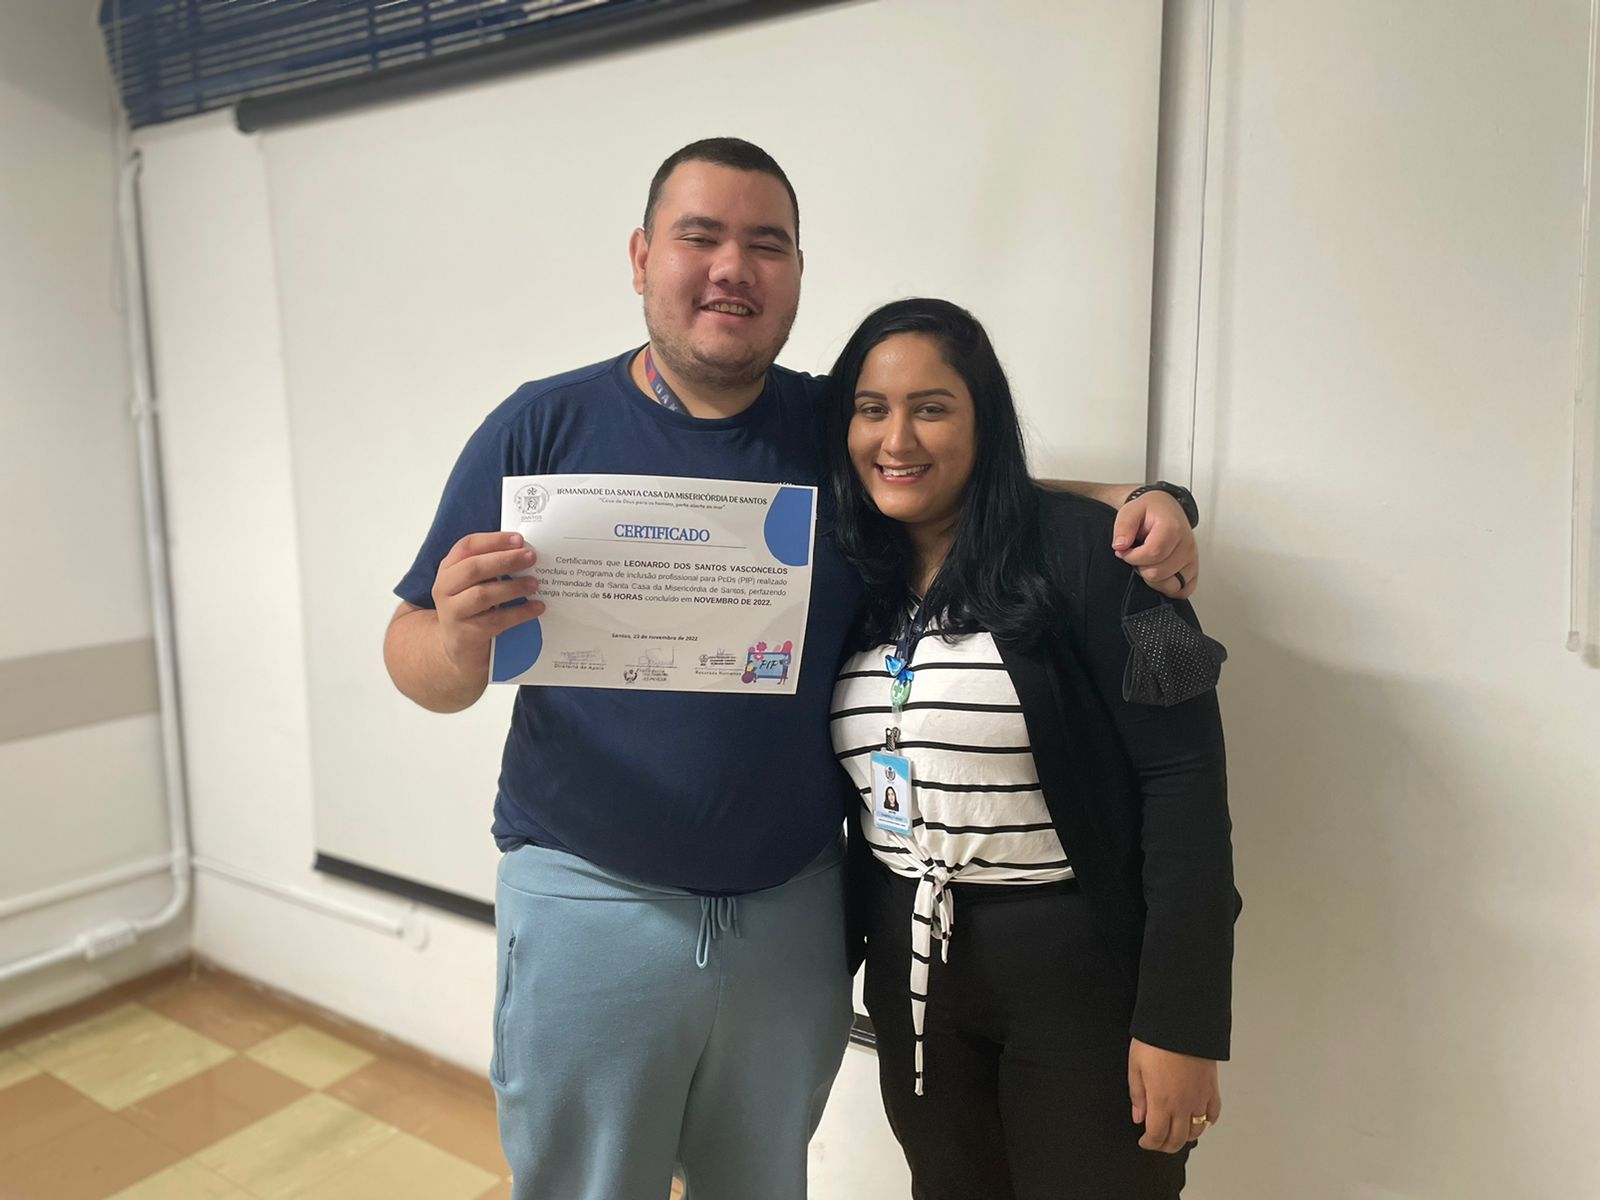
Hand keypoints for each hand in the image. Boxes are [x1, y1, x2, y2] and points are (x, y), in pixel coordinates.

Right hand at [430, 532, 545, 671]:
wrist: (458, 650)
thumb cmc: (472, 610)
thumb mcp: (475, 585)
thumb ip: (492, 568)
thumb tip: (525, 553)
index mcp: (448, 569)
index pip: (467, 547)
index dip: (493, 540)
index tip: (518, 539)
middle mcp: (445, 588)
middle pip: (474, 568)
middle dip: (505, 560)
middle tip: (531, 557)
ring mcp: (452, 613)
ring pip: (482, 595)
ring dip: (513, 587)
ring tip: (535, 584)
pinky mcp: (465, 635)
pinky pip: (495, 621)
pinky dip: (519, 613)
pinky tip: (536, 608)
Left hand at [1112, 492, 1197, 598]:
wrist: (1167, 509)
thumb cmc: (1150, 511)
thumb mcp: (1131, 511)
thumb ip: (1123, 527)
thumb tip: (1120, 545)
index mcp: (1173, 529)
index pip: (1152, 554)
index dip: (1132, 557)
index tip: (1125, 551)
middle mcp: (1187, 545)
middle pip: (1158, 573)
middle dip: (1140, 567)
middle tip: (1137, 555)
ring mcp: (1192, 559)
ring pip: (1170, 586)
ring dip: (1153, 579)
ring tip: (1149, 563)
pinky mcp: (1194, 571)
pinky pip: (1182, 591)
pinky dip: (1168, 587)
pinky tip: (1159, 574)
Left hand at [1128, 1038, 1220, 1152]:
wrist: (1181, 1022)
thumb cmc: (1156, 1041)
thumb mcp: (1135, 1066)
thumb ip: (1137, 1096)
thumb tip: (1139, 1117)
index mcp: (1161, 1101)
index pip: (1157, 1136)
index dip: (1149, 1143)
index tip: (1144, 1141)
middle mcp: (1183, 1105)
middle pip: (1178, 1139)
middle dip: (1166, 1145)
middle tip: (1157, 1141)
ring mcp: (1200, 1098)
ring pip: (1196, 1131)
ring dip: (1185, 1136)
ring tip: (1175, 1131)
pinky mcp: (1212, 1089)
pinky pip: (1213, 1114)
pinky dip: (1207, 1121)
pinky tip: (1199, 1119)